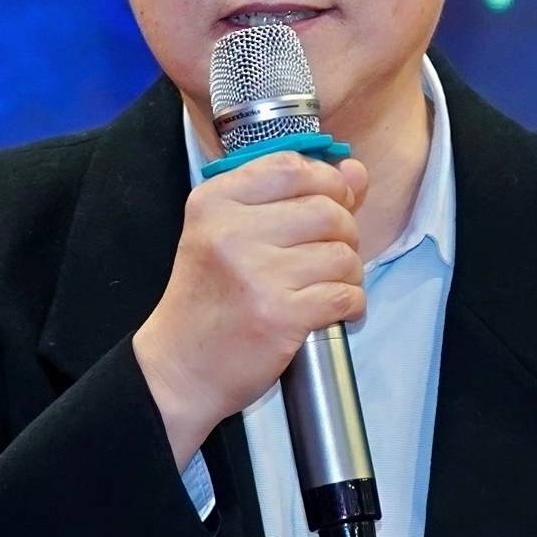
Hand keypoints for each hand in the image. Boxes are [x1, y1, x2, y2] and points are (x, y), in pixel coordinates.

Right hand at [130, 148, 368, 461]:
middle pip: (327, 210)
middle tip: (332, 256)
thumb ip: (292, 197)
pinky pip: (344, 295)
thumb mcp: (229, 235)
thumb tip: (356, 172)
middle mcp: (231, 232)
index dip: (326, 183)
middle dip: (346, 233)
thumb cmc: (209, 300)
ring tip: (332, 287)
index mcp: (215, 202)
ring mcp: (256, 275)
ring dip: (350, 273)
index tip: (330, 206)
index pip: (292, 167)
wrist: (180, 368)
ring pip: (342, 254)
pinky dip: (352, 304)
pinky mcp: (279, 316)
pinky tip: (337, 312)